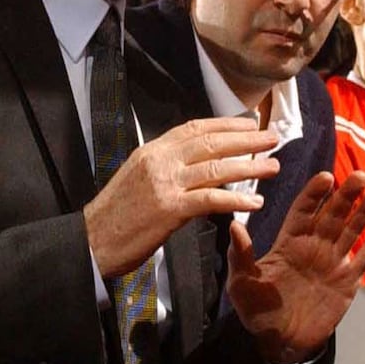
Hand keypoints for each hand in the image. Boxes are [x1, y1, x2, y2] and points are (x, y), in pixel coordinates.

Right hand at [84, 117, 279, 277]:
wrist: (91, 240)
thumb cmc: (116, 215)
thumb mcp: (138, 177)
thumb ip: (166, 167)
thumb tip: (195, 164)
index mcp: (152, 151)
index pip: (194, 128)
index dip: (225, 124)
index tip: (249, 123)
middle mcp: (159, 161)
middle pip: (210, 142)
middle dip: (245, 139)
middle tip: (272, 137)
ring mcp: (165, 184)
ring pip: (216, 168)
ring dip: (249, 166)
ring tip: (273, 166)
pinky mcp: (169, 209)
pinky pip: (210, 199)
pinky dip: (236, 199)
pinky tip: (255, 202)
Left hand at [227, 171, 364, 363]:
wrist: (280, 343)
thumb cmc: (257, 312)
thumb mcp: (242, 283)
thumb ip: (240, 255)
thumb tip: (234, 225)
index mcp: (289, 242)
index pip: (304, 211)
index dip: (314, 194)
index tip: (325, 177)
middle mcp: (314, 246)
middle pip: (333, 215)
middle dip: (346, 195)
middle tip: (360, 176)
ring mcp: (334, 262)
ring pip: (353, 230)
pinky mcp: (349, 280)